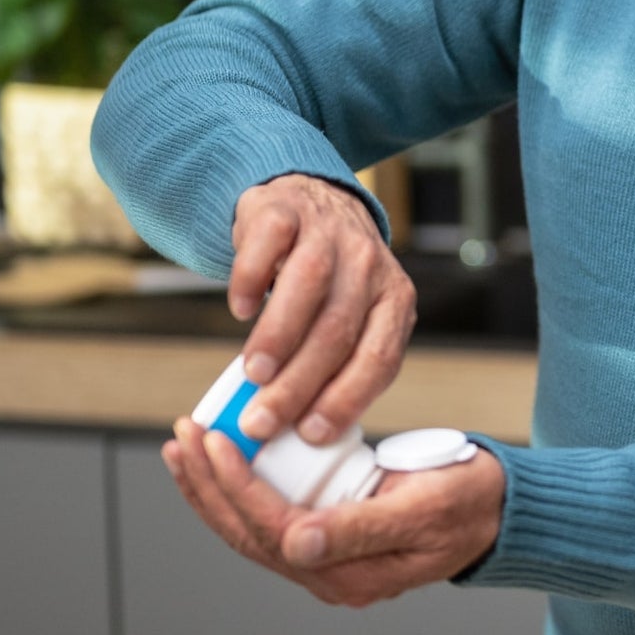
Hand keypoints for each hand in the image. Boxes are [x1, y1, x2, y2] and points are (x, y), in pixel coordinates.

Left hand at [163, 418, 504, 606]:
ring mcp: (326, 561)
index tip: (213, 440)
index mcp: (350, 575)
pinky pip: (268, 518)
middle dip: (207, 485)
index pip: (272, 531)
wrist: (499, 510)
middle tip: (184, 435)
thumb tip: (296, 546)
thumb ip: (360, 528)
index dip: (235, 487)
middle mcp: (329, 576)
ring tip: (183, 448)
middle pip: (248, 534)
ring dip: (211, 490)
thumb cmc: (469, 502)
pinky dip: (237, 489)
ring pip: (250, 530)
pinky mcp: (326, 539)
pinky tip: (220, 461)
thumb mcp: (423, 507)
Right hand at [227, 173, 416, 443]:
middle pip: (338, 331)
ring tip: (252, 375)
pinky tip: (240, 310)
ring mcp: (329, 233)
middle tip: (262, 421)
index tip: (311, 434)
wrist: (309, 200)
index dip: (346, 400)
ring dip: (278, 338)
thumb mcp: (352, 318)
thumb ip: (337, 364)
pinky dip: (252, 281)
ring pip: (308, 288)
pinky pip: (268, 247)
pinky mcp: (285, 211)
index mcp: (394, 301)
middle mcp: (368, 264)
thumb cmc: (329, 279)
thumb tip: (300, 430)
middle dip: (298, 384)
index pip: (379, 359)